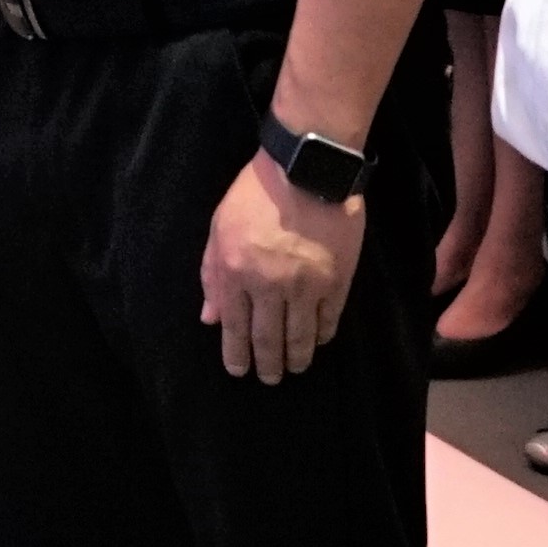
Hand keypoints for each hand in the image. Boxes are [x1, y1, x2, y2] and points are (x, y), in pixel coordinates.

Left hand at [199, 151, 362, 381]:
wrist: (308, 167)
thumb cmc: (256, 193)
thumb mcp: (220, 227)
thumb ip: (212, 274)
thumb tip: (211, 317)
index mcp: (235, 272)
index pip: (235, 327)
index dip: (236, 355)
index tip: (239, 371)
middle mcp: (269, 285)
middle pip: (267, 339)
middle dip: (267, 365)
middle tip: (270, 379)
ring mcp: (305, 286)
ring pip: (300, 337)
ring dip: (296, 358)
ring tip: (294, 367)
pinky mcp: (336, 281)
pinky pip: (328, 320)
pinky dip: (321, 335)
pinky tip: (318, 341)